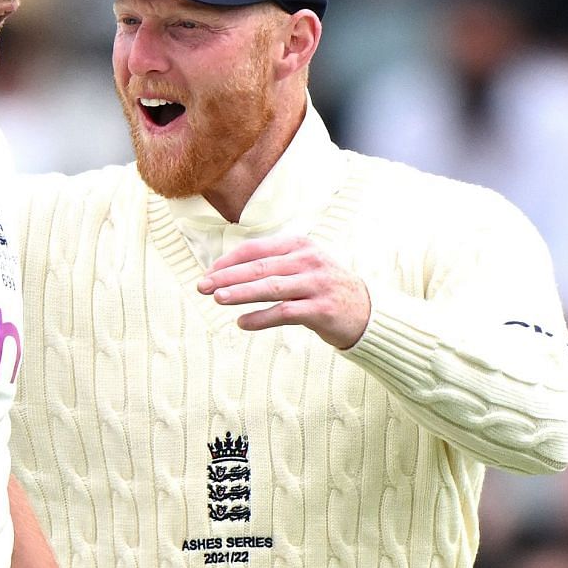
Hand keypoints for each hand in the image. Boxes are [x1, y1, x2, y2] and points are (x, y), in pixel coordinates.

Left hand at [196, 234, 371, 348]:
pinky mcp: (321, 309)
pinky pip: (285, 312)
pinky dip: (261, 318)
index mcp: (300, 245)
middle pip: (260, 267)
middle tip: (202, 286)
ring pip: (270, 287)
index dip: (229, 260)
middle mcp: (308, 261)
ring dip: (241, 293)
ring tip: (217, 299)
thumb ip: (272, 264)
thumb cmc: (323, 287)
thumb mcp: (302, 265)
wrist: (365, 311)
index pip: (257, 249)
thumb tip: (227, 271)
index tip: (209, 272)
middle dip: (227, 276)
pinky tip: (242, 323)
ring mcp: (316, 284)